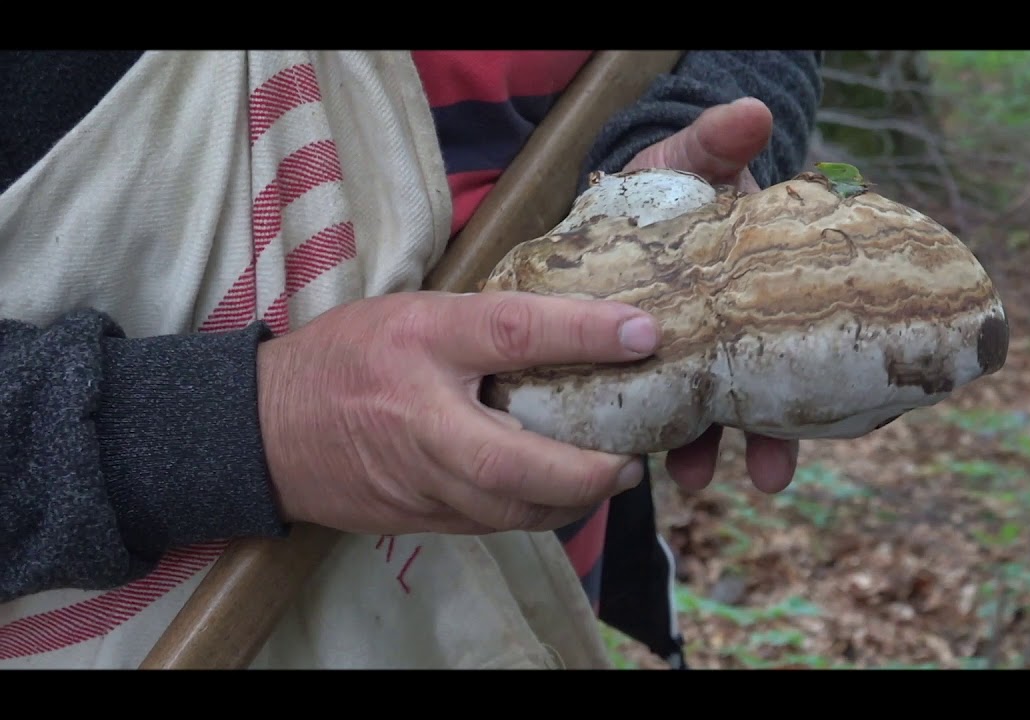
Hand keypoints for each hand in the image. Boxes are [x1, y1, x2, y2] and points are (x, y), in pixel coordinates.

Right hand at [257, 291, 660, 535]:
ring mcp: (416, 478)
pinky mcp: (417, 518)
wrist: (263, 431)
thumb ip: (485, 321)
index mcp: (422, 341)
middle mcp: (421, 416)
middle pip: (514, 462)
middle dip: (586, 471)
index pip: (512, 331)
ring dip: (571, 500)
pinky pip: (490, 523)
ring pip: (508, 509)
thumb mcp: (415, 312)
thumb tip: (575, 323)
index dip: (584, 332)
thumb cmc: (347, 357)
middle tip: (632, 459)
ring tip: (610, 476)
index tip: (644, 333)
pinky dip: (534, 511)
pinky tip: (561, 493)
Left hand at [621, 96, 799, 494]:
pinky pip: (657, 405)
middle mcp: (736, 329)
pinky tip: (643, 458)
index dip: (818, 374)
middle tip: (771, 475)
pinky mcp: (648, 361)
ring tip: (694, 477)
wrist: (615, 202)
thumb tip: (754, 114)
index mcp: (759, 289)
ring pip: (712, 409)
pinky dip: (655, 433)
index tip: (832, 410)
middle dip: (771, 438)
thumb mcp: (692, 160)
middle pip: (766, 389)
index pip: (799, 333)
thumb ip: (717, 144)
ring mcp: (694, 350)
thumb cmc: (669, 184)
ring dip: (707, 448)